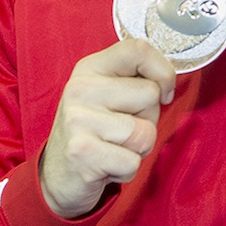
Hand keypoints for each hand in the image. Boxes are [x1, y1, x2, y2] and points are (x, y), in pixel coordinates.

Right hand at [40, 39, 176, 218]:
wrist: (57, 176)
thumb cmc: (95, 132)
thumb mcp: (108, 95)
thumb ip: (136, 80)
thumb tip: (167, 83)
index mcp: (90, 68)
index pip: (138, 49)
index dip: (163, 71)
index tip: (164, 91)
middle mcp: (81, 89)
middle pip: (150, 94)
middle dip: (149, 118)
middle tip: (121, 130)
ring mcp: (78, 120)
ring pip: (145, 132)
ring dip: (139, 148)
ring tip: (114, 148)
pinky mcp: (82, 152)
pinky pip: (133, 162)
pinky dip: (126, 170)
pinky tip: (106, 166)